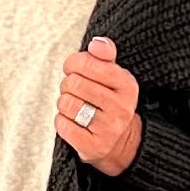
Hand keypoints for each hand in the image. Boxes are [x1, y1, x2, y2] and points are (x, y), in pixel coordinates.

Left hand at [54, 36, 142, 176]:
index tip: (73, 68)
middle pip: (74, 83)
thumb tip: (96, 43)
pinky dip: (62, 121)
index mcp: (127, 85)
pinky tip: (73, 122)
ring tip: (74, 106)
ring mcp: (108, 129)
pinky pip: (62, 125)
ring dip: (64, 103)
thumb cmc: (111, 103)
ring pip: (66, 103)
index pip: (89, 64)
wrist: (121, 143)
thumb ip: (105, 56)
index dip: (73, 63)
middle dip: (68, 84)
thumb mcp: (115, 77)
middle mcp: (121, 107)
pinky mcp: (93, 146)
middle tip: (74, 90)